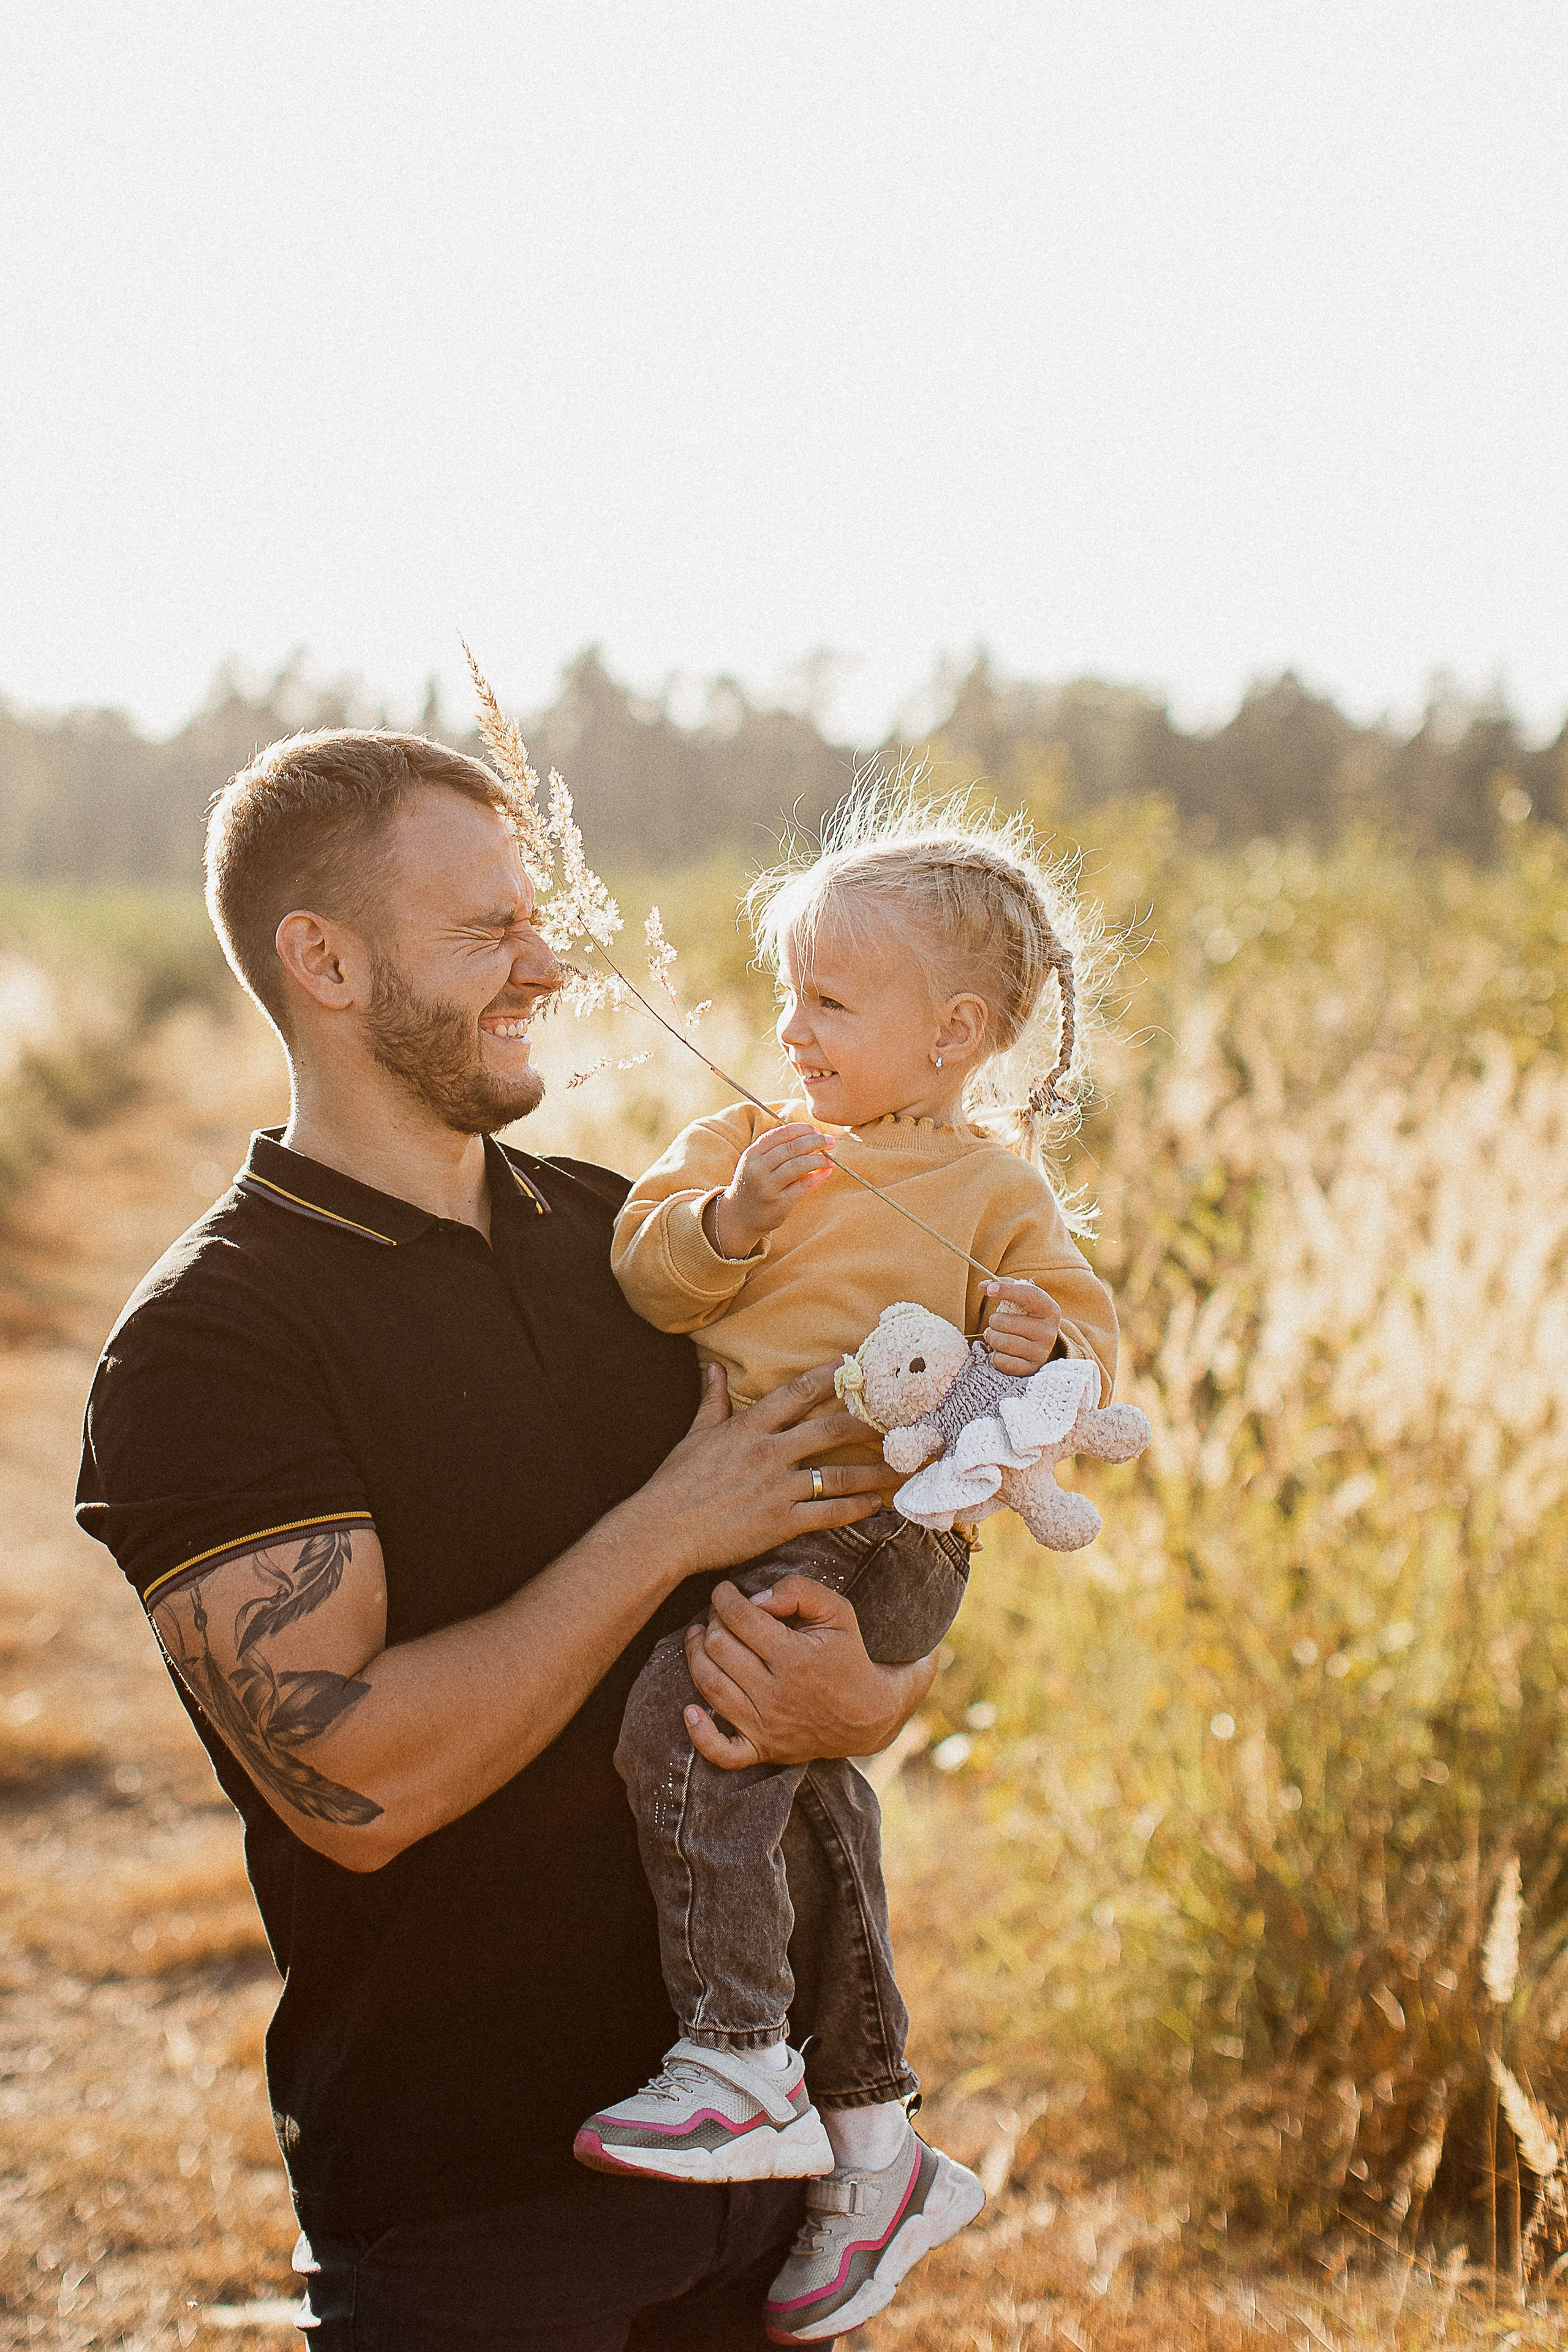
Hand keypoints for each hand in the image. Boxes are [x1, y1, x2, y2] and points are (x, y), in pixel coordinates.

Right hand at [626, 1363, 899, 1579]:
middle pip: (831, 1430)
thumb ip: (713, 1400)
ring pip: (839, 1475)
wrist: (662, 1530)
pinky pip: (828, 1513)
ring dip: (875, 1472)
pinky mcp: (781, 1521)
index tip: (853, 1365)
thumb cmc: (675, 1483)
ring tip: (903, 1468)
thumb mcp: (695, 1434)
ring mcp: (777, 1488)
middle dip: (868, 1425)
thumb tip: (715, 1368)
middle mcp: (769, 1452)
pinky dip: (855, 1509)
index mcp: (749, 1427)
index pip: (796, 1392)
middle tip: (898, 1422)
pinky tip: (876, 1505)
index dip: (828, 1376)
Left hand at [681, 1574, 938, 1769]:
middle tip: (717, 1613)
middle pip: (718, 1648)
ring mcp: (766, 1726)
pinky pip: (721, 1752)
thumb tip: (756, 1598)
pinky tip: (689, 1710)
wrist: (867, 1715)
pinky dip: (699, 1734)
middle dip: (711, 1621)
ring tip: (698, 1637)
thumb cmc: (847, 1656)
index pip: (740, 1618)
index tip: (724, 1591)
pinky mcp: (762, 1750)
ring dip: (694, 1656)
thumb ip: (800, 1591)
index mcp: (795, 1657)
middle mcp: (776, 1694)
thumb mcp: (838, 1612)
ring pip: (710, 1686)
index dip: (724, 1597)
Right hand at [705, 1123, 833, 1259]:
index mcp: (752, 1154)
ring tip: (829, 1159)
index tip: (816, 1130)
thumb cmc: (753, 1185)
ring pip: (798, 1165)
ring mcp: (767, 1187)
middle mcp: (757, 1168)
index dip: (802, 1129)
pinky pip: (803, 1186)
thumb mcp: (756, 1163)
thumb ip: (776, 1149)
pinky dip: (817, 1177)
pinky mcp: (779, 1204)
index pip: (780, 1134)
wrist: (739, 1217)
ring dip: (818, 1159)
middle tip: (830, 1141)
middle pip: (791, 1148)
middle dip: (815, 1141)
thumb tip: (811, 1136)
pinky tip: (826, 1172)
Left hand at [981, 1277, 1061, 1374]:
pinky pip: (1002, 1361)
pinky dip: (996, 1356)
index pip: (1029, 1296)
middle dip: (993, 1321)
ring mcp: (1041, 1352)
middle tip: (995, 1322)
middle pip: (1006, 1322)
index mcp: (1050, 1310)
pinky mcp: (1030, 1369)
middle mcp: (1049, 1332)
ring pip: (1002, 1342)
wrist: (1038, 1346)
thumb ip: (1002, 1286)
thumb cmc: (1025, 1317)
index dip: (1007, 1291)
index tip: (989, 1290)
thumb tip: (982, 1286)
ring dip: (992, 1337)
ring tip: (995, 1335)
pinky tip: (1002, 1351)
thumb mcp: (1020, 1298)